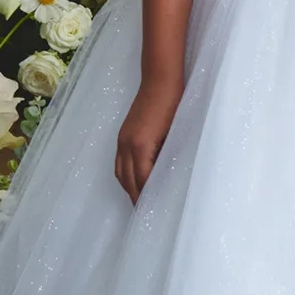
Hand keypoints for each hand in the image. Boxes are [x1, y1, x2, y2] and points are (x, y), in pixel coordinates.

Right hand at [115, 82, 181, 203]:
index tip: (154, 211)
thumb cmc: (173, 104)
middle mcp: (126, 145)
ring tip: (139, 202)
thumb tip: (167, 176)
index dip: (148, 197)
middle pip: (128, 180)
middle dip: (136, 198)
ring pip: (120, 172)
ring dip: (128, 188)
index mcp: (141, 146)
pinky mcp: (123, 134)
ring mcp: (122, 139)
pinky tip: (133, 181)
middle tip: (146, 214)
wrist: (160, 80)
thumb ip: (168, 156)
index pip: (142, 181)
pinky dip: (124, 175)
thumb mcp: (175, 133)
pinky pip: (119, 161)